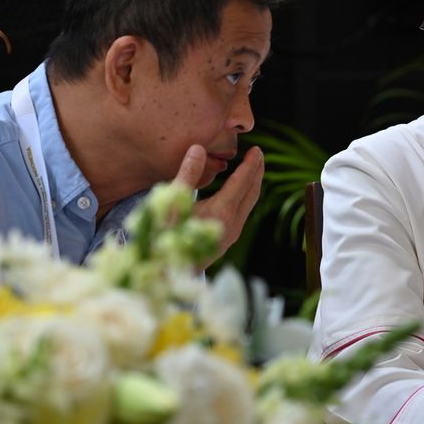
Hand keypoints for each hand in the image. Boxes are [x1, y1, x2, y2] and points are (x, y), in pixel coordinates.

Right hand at [173, 144, 263, 268]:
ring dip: (252, 186)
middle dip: (257, 172)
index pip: (242, 182)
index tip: (257, 150)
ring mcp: (230, 235)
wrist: (164, 274)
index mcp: (222, 212)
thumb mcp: (173, 202)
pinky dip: (244, 198)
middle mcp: (232, 224)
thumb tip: (198, 149)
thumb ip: (187, 174)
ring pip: (248, 205)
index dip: (250, 164)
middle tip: (259, 155)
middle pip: (251, 193)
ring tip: (251, 170)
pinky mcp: (225, 242)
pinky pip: (242, 214)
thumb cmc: (164, 237)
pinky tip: (237, 195)